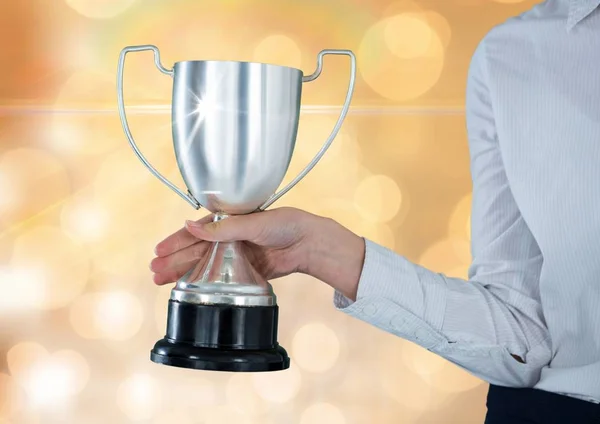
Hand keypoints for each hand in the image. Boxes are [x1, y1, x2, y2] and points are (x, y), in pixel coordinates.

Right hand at [150, 207, 365, 300]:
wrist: (309, 242)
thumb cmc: (284, 223)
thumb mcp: (251, 222)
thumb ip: (221, 227)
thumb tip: (191, 224)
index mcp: (230, 220)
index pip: (197, 231)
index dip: (177, 241)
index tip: (159, 250)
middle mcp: (231, 237)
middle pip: (197, 250)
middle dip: (175, 259)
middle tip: (154, 271)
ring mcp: (238, 255)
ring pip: (206, 265)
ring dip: (186, 272)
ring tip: (163, 281)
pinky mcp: (247, 271)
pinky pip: (222, 277)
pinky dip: (207, 282)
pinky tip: (192, 288)